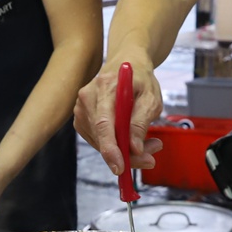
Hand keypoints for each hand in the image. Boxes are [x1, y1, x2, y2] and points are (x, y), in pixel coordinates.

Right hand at [73, 57, 162, 176]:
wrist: (126, 63)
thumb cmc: (141, 79)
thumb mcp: (151, 97)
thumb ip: (141, 122)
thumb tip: (134, 148)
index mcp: (106, 87)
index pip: (104, 124)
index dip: (111, 149)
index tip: (120, 167)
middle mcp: (87, 97)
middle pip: (102, 136)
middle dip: (126, 154)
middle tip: (150, 159)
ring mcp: (80, 108)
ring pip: (100, 142)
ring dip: (124, 151)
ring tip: (148, 144)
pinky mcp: (81, 119)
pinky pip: (97, 140)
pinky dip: (115, 146)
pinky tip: (131, 140)